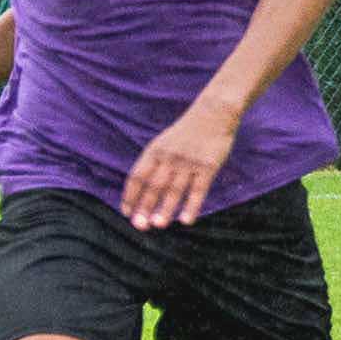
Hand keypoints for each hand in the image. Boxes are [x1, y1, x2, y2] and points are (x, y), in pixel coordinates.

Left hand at [120, 100, 239, 228]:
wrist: (214, 113)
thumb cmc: (186, 133)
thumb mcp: (163, 143)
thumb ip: (152, 163)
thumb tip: (139, 190)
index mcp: (154, 152)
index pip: (137, 176)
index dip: (130, 196)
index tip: (126, 213)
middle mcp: (169, 158)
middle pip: (153, 185)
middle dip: (145, 206)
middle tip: (139, 226)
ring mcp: (189, 162)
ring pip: (174, 189)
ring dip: (166, 208)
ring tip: (158, 225)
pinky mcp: (209, 166)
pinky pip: (198, 190)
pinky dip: (192, 205)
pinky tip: (186, 220)